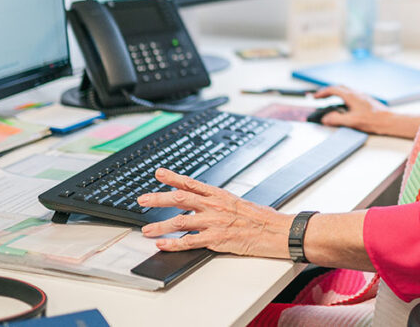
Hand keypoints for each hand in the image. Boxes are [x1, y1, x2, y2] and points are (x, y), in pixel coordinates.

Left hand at [138, 168, 291, 256]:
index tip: (159, 174)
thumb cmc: (262, 218)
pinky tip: (163, 245)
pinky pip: (189, 242)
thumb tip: (206, 205)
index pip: (191, 183)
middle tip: (142, 200)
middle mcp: (214, 206)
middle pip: (180, 199)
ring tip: (146, 230)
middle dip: (158, 199)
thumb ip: (220, 204)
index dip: (173, 178)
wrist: (276, 230)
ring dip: (160, 225)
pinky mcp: (216, 239)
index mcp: (220, 195)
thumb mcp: (239, 203)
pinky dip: (174, 244)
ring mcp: (214, 222)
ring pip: (180, 221)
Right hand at [312, 85, 419, 138]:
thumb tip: (325, 119)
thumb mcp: (351, 121)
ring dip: (336, 94)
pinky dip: (343, 98)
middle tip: (320, 97)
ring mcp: (361, 96)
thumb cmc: (372, 120)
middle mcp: (356, 93)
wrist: (388, 120)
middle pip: (339, 87)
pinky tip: (344, 106)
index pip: (333, 90)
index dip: (322, 93)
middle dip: (328, 91)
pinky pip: (351, 95)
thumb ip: (336, 119)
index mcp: (351, 96)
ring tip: (330, 101)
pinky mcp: (365, 100)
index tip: (315, 97)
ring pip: (346, 91)